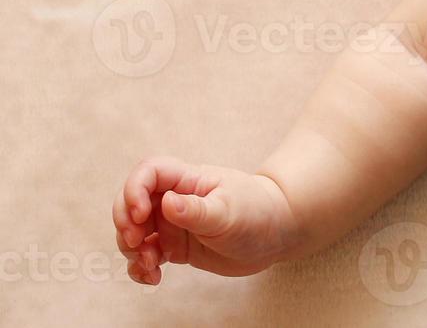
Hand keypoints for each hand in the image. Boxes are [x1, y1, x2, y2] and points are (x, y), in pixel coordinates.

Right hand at [113, 155, 301, 285]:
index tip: (140, 216)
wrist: (276, 233)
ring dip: (131, 250)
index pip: (148, 173)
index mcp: (188, 180)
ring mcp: (172, 223)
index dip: (134, 190)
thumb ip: (197, 210)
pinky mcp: (174, 246)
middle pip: (130, 203)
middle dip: (125, 224)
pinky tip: (152, 278)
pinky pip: (145, 255)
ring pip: (133, 232)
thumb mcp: (229, 212)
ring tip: (150, 266)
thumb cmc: (258, 212)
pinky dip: (140, 268)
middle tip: (139, 244)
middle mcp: (175, 199)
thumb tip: (166, 202)